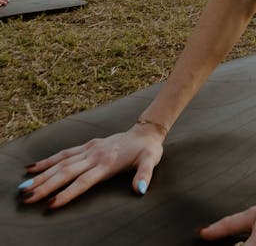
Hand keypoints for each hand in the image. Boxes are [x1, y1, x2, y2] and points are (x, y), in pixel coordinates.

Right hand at [18, 126, 164, 208]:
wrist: (144, 131)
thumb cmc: (147, 150)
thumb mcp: (151, 161)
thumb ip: (144, 175)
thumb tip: (139, 190)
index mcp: (107, 163)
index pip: (84, 181)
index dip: (68, 193)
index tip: (51, 204)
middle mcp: (94, 156)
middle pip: (66, 172)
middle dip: (46, 186)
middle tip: (27, 197)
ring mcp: (89, 149)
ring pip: (61, 162)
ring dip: (42, 175)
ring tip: (24, 186)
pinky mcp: (87, 146)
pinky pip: (64, 154)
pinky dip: (47, 161)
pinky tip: (32, 168)